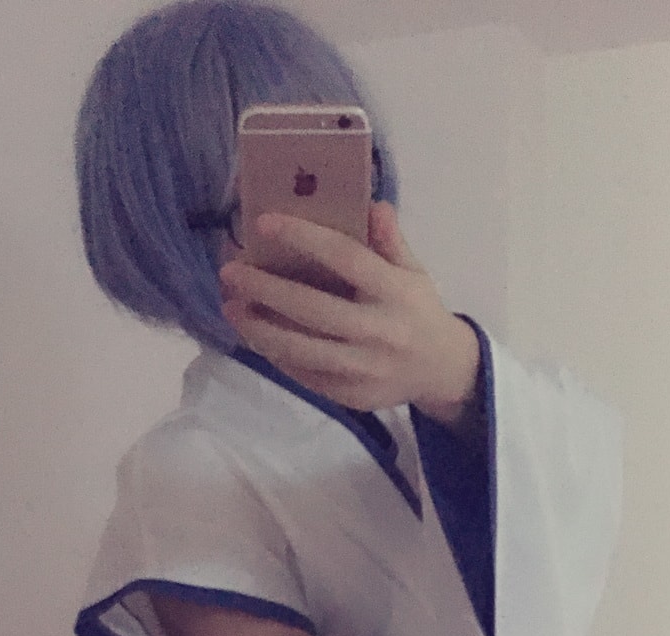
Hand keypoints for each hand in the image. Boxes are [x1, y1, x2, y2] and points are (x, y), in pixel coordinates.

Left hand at [218, 200, 479, 422]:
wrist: (439, 371)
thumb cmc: (417, 310)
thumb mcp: (413, 271)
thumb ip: (391, 241)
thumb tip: (372, 206)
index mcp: (395, 292)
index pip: (345, 258)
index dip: (303, 238)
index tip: (264, 223)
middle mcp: (378, 331)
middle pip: (313, 309)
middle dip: (266, 290)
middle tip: (231, 273)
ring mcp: (362, 368)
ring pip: (301, 349)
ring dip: (259, 328)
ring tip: (231, 307)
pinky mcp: (349, 395)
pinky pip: (304, 374)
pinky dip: (274, 354)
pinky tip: (253, 334)